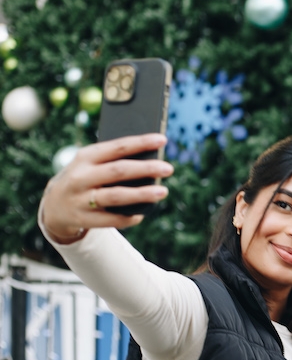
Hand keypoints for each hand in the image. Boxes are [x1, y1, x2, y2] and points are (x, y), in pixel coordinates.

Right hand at [40, 134, 173, 243]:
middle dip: (146, 168)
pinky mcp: (82, 218)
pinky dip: (129, 217)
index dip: (140, 143)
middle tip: (168, 168)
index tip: (162, 140)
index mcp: (86, 157)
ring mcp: (80, 198)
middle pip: (118, 171)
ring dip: (141, 194)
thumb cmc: (85, 178)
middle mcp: (81, 176)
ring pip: (116, 196)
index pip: (117, 147)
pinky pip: (111, 220)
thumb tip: (152, 161)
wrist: (54, 205)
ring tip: (162, 191)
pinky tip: (141, 214)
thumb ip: (115, 161)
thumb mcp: (92, 164)